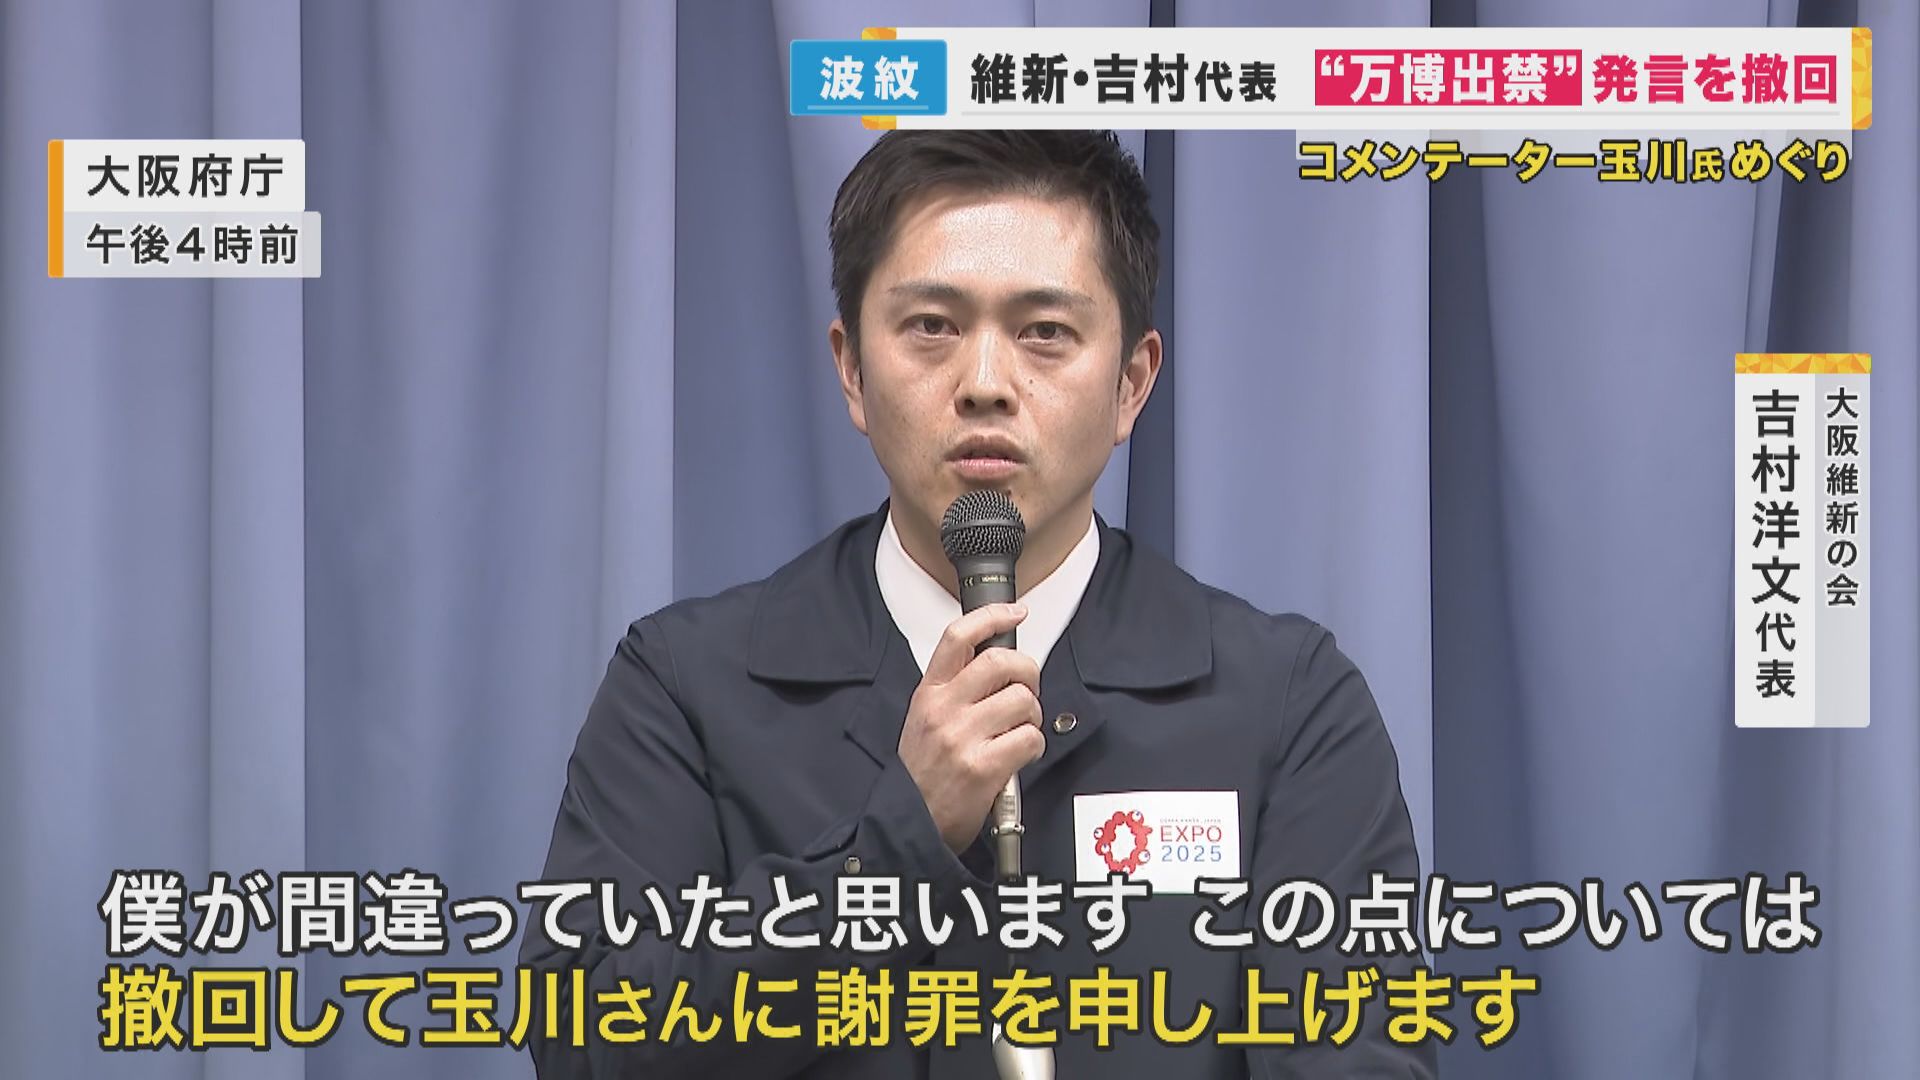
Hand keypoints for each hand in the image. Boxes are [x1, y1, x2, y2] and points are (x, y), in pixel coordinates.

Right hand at [897, 603, 1045, 853]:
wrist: (911, 822)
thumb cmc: (922, 774)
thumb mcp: (923, 720)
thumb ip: (954, 690)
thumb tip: (998, 665)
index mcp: (928, 693)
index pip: (959, 637)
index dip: (992, 616)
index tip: (1015, 612)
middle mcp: (943, 709)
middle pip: (1002, 662)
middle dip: (1028, 673)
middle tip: (1027, 690)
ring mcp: (963, 736)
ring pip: (1024, 700)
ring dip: (1032, 716)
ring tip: (1019, 731)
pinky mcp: (983, 766)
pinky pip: (1030, 738)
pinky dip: (1034, 746)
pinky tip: (1020, 755)